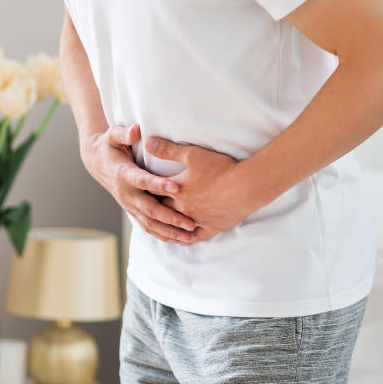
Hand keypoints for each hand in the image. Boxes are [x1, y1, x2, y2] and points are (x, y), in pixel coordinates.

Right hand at [80, 124, 196, 243]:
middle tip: (190, 222)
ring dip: (169, 231)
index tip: (177, 187)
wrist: (97, 163)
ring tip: (189, 237)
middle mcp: (126, 193)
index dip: (159, 184)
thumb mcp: (112, 136)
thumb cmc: (109, 147)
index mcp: (124, 174)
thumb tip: (136, 130)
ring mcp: (129, 205)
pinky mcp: (132, 211)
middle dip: (170, 217)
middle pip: (149, 209)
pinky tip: (177, 240)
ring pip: (149, 223)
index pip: (143, 181)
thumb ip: (124, 133)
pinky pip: (147, 227)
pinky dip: (162, 235)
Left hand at [144, 136, 259, 244]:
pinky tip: (181, 239)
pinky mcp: (211, 227)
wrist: (246, 186)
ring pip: (175, 227)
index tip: (136, 191)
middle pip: (162, 211)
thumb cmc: (220, 168)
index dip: (144, 191)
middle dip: (153, 209)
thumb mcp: (192, 154)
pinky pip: (194, 237)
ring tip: (158, 226)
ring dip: (166, 227)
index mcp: (176, 191)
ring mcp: (197, 220)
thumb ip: (168, 150)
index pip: (153, 192)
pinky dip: (185, 239)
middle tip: (143, 208)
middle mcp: (183, 209)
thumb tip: (148, 143)